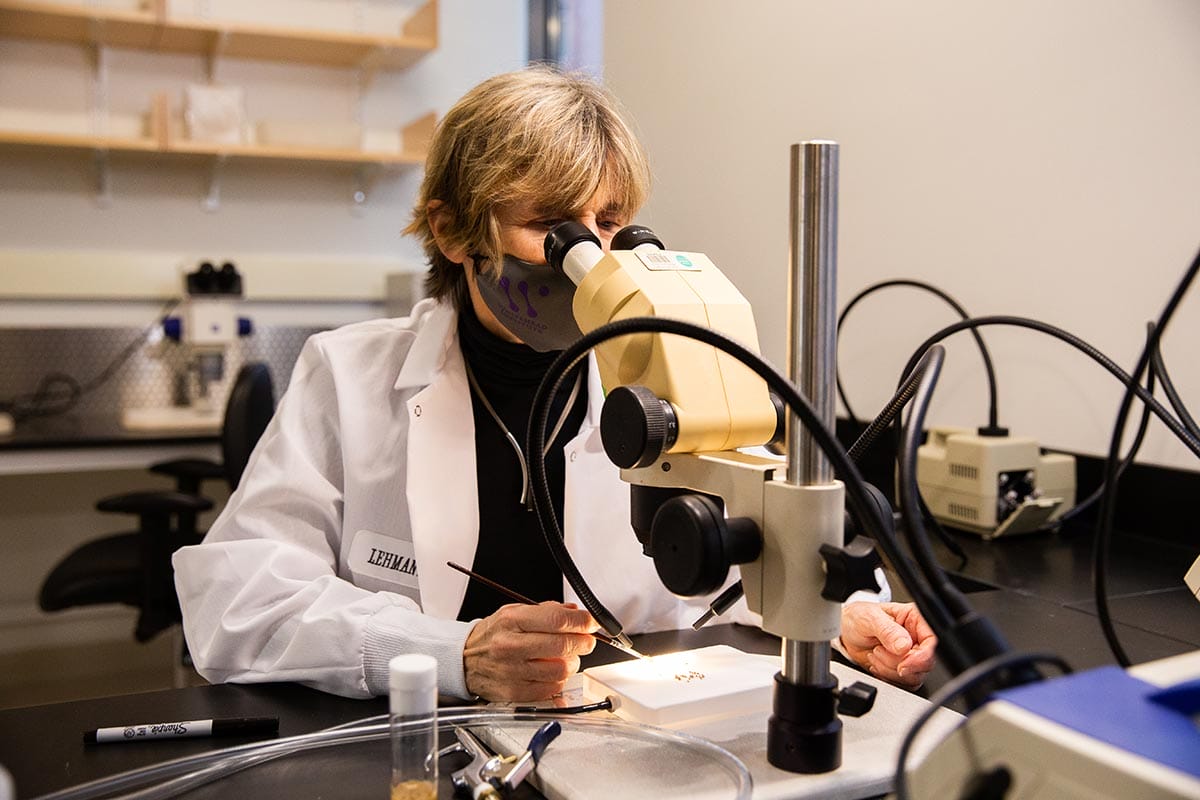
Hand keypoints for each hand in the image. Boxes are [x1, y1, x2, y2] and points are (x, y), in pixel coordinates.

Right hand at [463, 601, 597, 700]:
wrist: (464, 660)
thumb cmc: (492, 635)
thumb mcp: (514, 612)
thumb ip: (547, 610)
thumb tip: (576, 613)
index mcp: (512, 621)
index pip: (556, 619)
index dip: (581, 622)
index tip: (592, 623)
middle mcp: (510, 645)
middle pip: (562, 645)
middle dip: (583, 642)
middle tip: (586, 640)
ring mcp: (512, 671)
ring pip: (560, 669)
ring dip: (572, 662)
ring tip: (567, 656)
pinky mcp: (514, 692)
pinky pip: (551, 688)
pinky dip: (558, 679)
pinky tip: (552, 671)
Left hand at [839, 601, 936, 689]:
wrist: (846, 631)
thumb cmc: (859, 618)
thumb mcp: (870, 619)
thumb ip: (888, 631)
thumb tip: (904, 645)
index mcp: (915, 620)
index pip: (933, 642)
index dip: (921, 657)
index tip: (903, 663)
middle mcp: (917, 639)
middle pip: (925, 663)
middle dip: (898, 663)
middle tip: (878, 651)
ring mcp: (911, 655)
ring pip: (914, 676)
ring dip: (890, 670)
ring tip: (875, 654)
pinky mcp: (903, 669)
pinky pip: (904, 684)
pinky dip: (887, 677)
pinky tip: (876, 664)